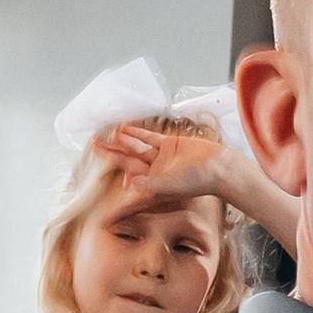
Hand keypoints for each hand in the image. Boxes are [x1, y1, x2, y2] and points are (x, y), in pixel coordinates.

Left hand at [98, 122, 294, 252]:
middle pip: (127, 161)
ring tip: (106, 136)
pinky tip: (124, 128)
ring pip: (136, 148)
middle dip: (111, 154)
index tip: (97, 170)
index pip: (128, 179)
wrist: (219, 167)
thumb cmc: (198, 182)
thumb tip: (128, 183)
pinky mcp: (171, 144)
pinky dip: (138, 133)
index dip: (114, 173)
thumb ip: (149, 184)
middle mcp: (154, 171)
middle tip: (94, 146)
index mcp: (152, 184)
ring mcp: (162, 157)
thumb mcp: (170, 185)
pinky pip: (150, 138)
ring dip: (123, 142)